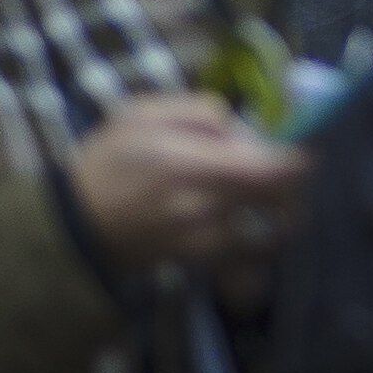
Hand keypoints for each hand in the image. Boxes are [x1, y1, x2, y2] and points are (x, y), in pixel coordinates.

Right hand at [66, 90, 307, 277]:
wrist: (70, 226)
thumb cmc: (106, 163)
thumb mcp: (139, 115)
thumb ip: (196, 110)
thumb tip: (238, 125)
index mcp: (190, 165)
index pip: (272, 170)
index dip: (299, 160)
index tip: (303, 150)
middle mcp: (201, 208)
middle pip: (282, 203)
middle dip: (295, 187)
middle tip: (288, 173)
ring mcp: (200, 241)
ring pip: (270, 235)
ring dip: (282, 218)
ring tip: (274, 200)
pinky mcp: (195, 262)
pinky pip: (245, 259)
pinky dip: (260, 248)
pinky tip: (254, 228)